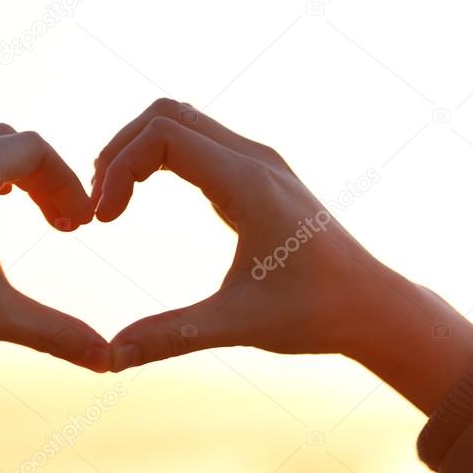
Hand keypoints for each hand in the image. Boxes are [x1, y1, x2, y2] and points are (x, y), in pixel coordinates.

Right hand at [92, 99, 472, 413]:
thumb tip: (109, 359)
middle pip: (167, 114)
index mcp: (249, 184)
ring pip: (184, 121)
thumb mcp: (237, 325)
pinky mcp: (262, 174)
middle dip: (121, 150)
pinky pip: (201, 140)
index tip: (104, 219)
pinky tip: (147, 197)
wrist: (372, 305)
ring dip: (141, 150)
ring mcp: (261, 162)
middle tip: (99, 206)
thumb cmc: (315, 312)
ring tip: (114, 200)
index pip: (164, 136)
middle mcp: (255, 160)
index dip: (119, 168)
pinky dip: (163, 156)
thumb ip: (171, 336)